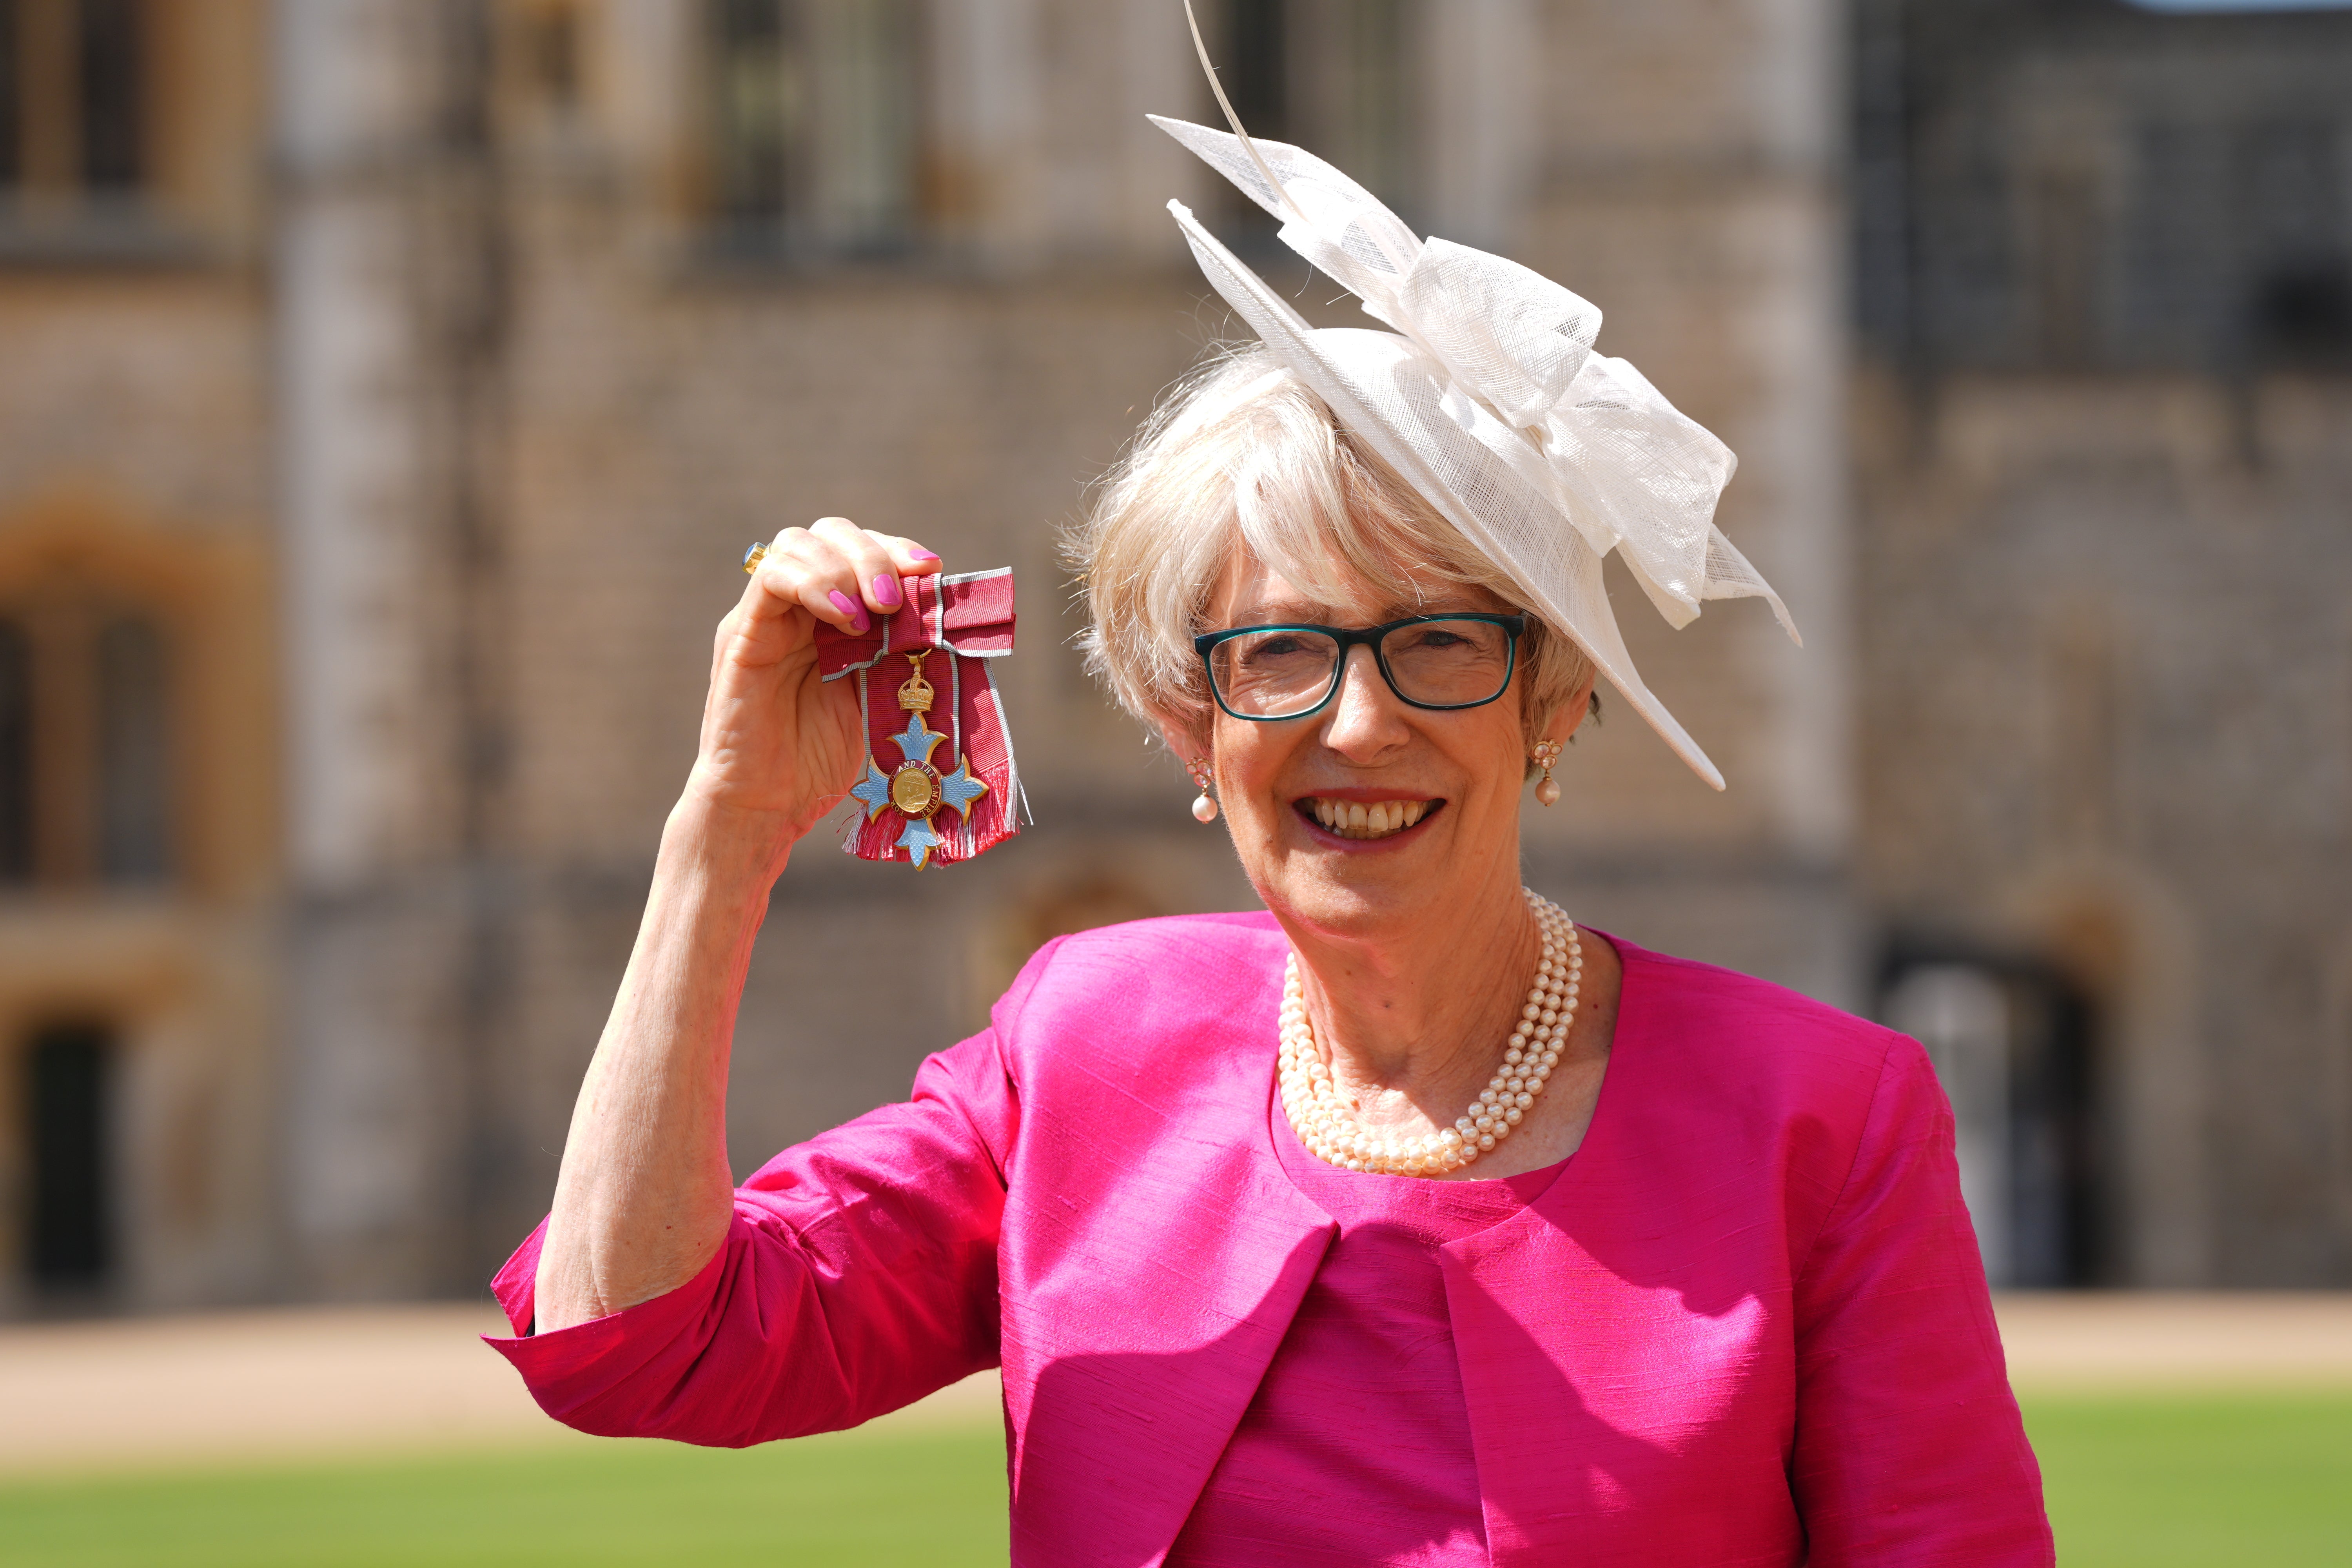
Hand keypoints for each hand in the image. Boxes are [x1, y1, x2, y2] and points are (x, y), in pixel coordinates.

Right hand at [680, 518, 941, 861]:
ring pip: (799, 544)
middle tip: (900, 597)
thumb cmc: (825, 758)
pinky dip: (814, 586)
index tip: (931, 570)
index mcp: (833, 614)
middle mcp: (797, 605)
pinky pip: (771, 579)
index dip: (897, 550)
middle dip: (875, 553)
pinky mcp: (741, 633)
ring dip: (848, 568)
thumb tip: (954, 617)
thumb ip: (906, 650)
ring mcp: (766, 615)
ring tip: (877, 612)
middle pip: (831, 533)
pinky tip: (845, 619)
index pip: (862, 550)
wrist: (770, 805)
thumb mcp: (882, 693)